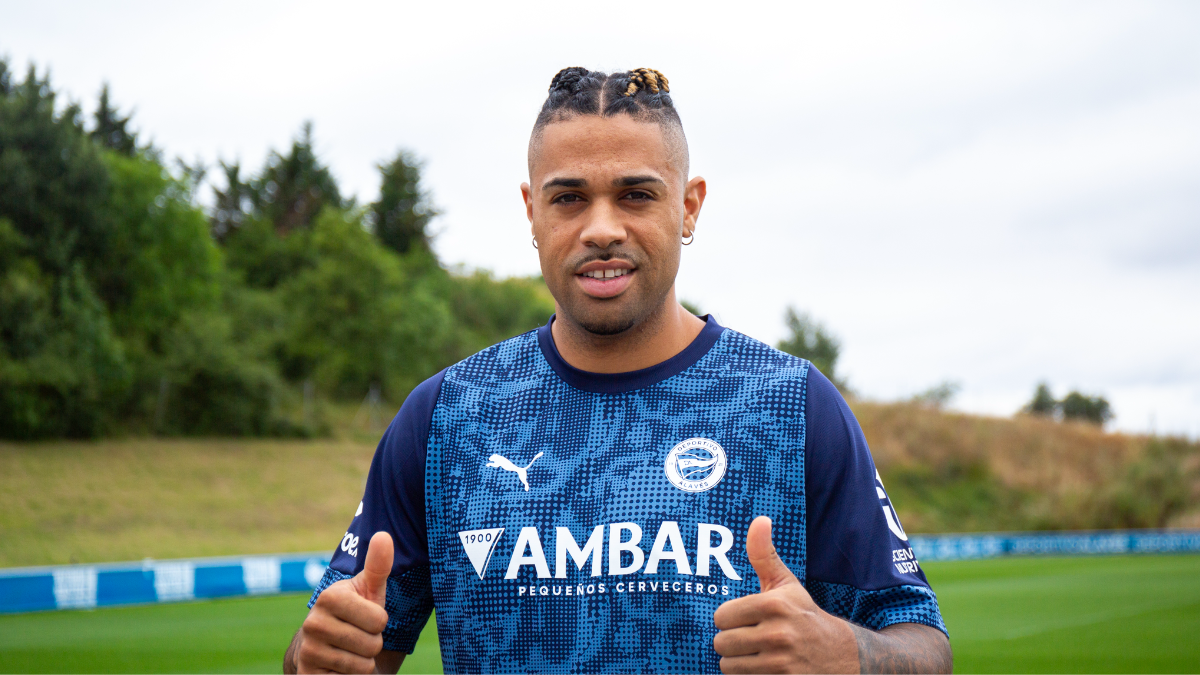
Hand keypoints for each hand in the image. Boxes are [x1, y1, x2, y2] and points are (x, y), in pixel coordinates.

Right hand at [296, 532, 392, 673]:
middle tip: (357, 635)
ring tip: (349, 650)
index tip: (364, 617)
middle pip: (373, 644)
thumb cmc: (354, 613)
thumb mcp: (368, 589)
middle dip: (372, 643)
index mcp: (329, 598)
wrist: (325, 646)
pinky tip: (339, 666)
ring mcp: (308, 652)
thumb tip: (384, 535)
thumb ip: (378, 565)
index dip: (379, 621)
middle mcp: (312, 624)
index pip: (380, 620)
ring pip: (363, 665)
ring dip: (363, 661)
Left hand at [712, 516, 857, 673]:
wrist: (843, 656)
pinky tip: (766, 669)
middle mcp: (778, 634)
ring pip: (729, 666)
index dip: (730, 619)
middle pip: (722, 643)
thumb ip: (764, 555)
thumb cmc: (804, 615)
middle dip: (732, 642)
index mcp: (774, 605)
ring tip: (758, 654)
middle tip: (751, 638)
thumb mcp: (786, 585)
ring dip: (738, 662)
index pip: (721, 617)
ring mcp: (781, 663)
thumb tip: (759, 519)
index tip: (746, 619)